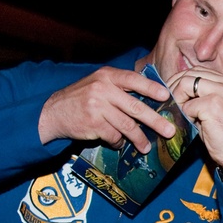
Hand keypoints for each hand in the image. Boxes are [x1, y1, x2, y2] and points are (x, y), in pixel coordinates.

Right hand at [38, 67, 174, 150]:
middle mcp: (103, 89)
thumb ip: (120, 88)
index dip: (151, 88)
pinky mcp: (93, 123)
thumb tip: (150, 100)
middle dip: (155, 121)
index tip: (166, 96)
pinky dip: (118, 142)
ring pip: (127, 125)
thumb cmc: (82, 98)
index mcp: (107, 76)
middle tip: (169, 131)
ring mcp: (97, 106)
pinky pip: (114, 136)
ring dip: (139, 139)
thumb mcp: (99, 84)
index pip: (134, 79)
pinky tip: (118, 143)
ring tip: (146, 147)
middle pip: (136, 107)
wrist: (54, 112)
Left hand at [168, 69, 222, 172]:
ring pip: (186, 84)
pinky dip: (186, 115)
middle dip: (176, 88)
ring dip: (180, 100)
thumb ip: (203, 94)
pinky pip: (188, 105)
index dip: (182, 81)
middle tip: (174, 104)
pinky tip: (194, 124)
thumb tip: (177, 87)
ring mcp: (222, 93)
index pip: (198, 71)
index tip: (175, 94)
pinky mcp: (213, 106)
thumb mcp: (217, 108)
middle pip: (190, 74)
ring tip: (186, 114)